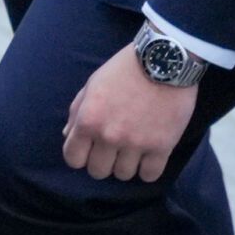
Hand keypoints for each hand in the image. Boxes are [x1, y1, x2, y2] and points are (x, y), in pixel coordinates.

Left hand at [61, 40, 198, 181]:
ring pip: (123, 175)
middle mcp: (109, 136)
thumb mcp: (93, 83)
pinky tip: (151, 155)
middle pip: (98, 171)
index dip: (81, 155)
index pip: (73, 159)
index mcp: (89, 120)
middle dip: (104, 161)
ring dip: (127, 164)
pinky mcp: (161, 146)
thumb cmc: (125, 69)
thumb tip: (68, 136)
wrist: (166, 59)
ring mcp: (136, 143)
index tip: (92, 148)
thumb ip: (77, 111)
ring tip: (135, 148)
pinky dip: (148, 169)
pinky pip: (149, 176)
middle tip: (115, 147)